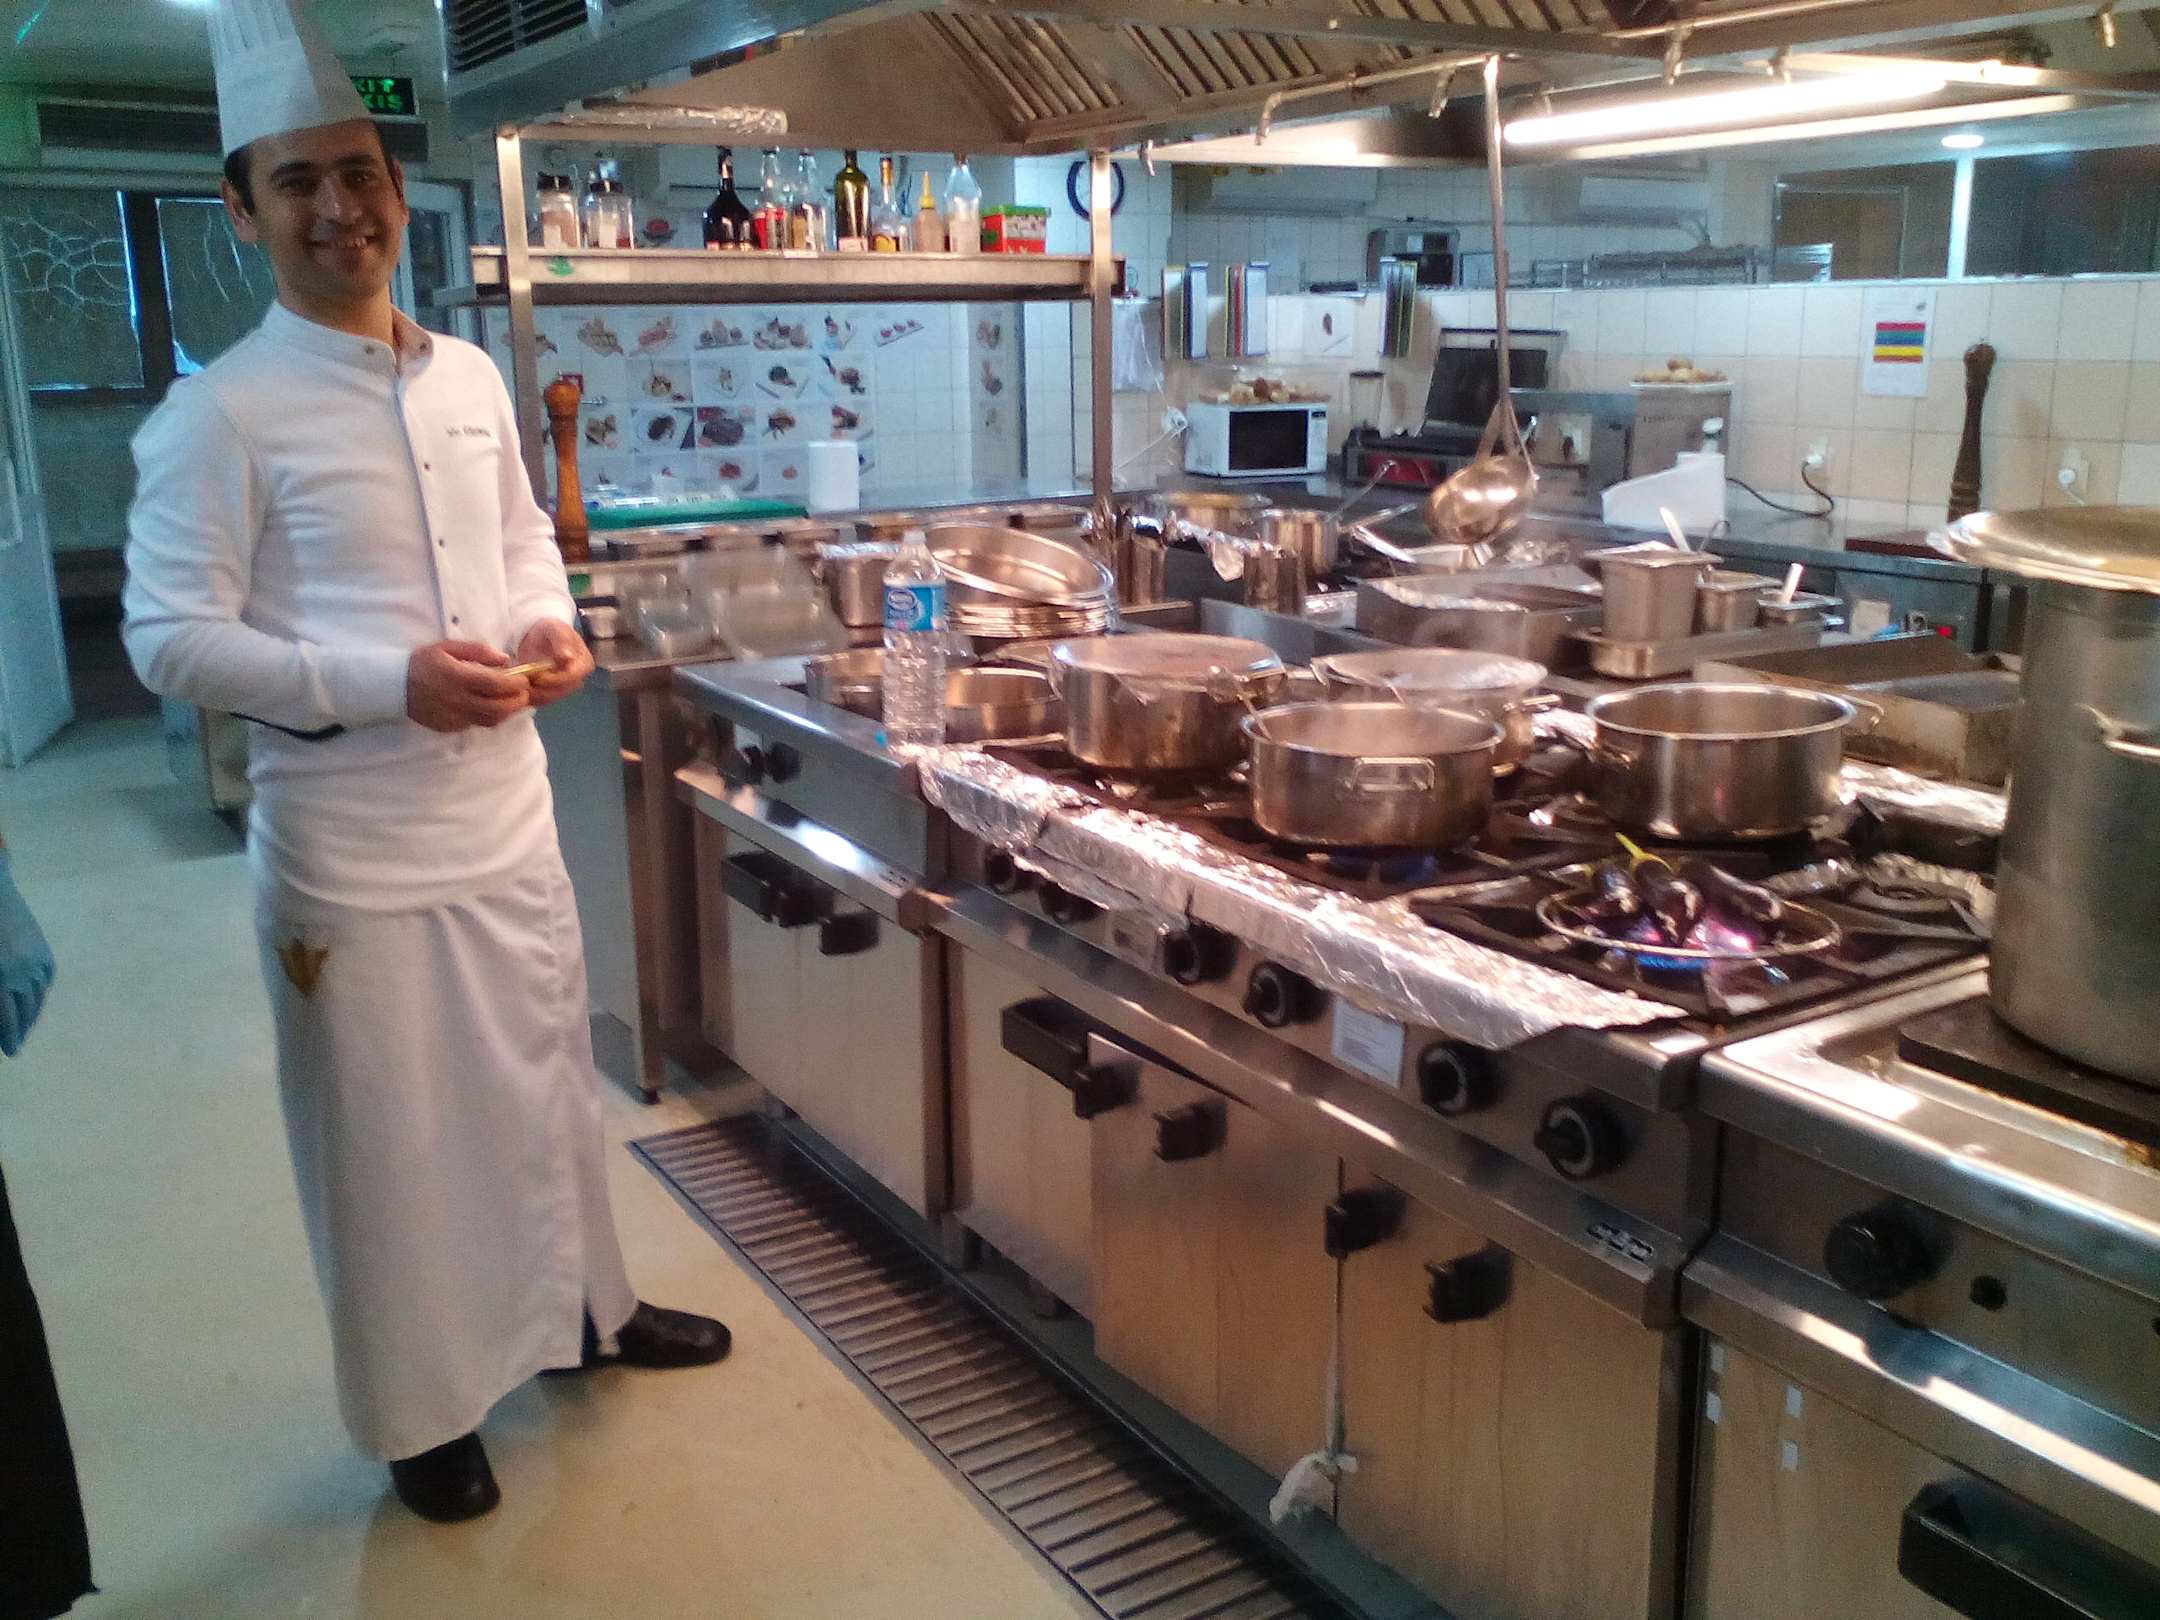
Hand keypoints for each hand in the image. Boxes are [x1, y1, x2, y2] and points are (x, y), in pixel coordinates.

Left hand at [0, 853, 54, 1057]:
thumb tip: (1, 1010)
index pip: (5, 1016)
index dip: (7, 1036)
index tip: (10, 1052)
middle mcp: (20, 971)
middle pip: (24, 1010)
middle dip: (19, 1031)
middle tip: (15, 1048)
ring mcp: (35, 961)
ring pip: (37, 998)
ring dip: (31, 1016)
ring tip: (24, 1028)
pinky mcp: (44, 952)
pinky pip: (45, 981)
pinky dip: (40, 994)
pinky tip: (34, 1002)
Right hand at [406, 641, 531, 732]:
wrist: (394, 686)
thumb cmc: (424, 662)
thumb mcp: (448, 648)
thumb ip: (478, 651)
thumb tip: (505, 659)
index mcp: (458, 677)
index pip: (496, 684)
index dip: (515, 684)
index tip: (523, 679)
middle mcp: (458, 700)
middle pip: (498, 707)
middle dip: (517, 701)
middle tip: (523, 693)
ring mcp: (454, 717)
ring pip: (490, 720)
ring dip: (506, 712)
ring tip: (512, 701)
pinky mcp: (450, 727)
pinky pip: (476, 724)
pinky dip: (488, 716)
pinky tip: (489, 706)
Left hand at [516, 618, 593, 708]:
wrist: (537, 636)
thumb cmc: (548, 630)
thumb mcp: (554, 628)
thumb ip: (562, 640)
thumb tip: (568, 657)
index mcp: (584, 663)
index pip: (573, 677)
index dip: (555, 679)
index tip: (538, 676)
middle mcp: (578, 678)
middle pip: (562, 691)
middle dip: (542, 689)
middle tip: (524, 682)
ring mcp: (565, 688)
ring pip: (551, 698)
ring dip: (534, 694)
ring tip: (519, 684)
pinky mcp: (552, 693)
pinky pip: (542, 701)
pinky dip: (530, 697)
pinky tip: (519, 688)